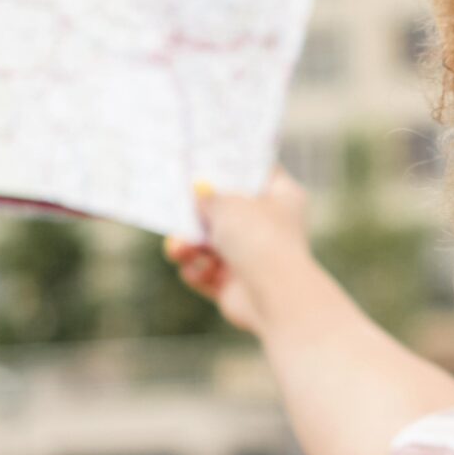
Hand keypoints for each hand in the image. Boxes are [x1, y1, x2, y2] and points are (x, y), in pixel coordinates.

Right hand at [162, 169, 312, 337]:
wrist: (274, 296)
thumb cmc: (258, 237)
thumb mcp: (227, 202)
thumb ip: (208, 195)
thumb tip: (199, 196)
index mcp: (281, 196)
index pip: (255, 172)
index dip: (228, 164)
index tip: (200, 158)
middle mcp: (269, 226)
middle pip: (225, 211)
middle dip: (196, 213)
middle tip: (172, 206)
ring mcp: (253, 257)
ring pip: (208, 244)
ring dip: (188, 245)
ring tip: (178, 248)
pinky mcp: (236, 286)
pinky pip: (205, 273)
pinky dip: (196, 271)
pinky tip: (199, 271)